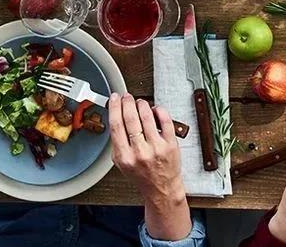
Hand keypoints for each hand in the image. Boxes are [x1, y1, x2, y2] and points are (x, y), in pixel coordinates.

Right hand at [108, 93, 191, 241]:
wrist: (161, 188)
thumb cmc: (142, 175)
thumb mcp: (121, 163)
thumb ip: (118, 143)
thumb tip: (116, 116)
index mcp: (124, 157)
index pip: (116, 126)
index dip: (114, 108)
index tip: (114, 99)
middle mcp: (140, 152)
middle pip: (130, 119)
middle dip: (127, 103)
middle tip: (127, 96)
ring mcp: (156, 148)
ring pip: (147, 118)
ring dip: (142, 105)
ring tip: (140, 102)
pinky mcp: (171, 144)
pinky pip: (165, 122)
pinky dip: (160, 111)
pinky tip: (155, 108)